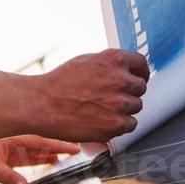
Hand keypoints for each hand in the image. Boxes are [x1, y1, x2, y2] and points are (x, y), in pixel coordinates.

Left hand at [0, 136, 83, 183]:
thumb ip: (10, 179)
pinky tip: (32, 173)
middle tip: (72, 152)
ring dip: (43, 157)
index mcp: (9, 142)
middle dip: (55, 149)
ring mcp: (3, 155)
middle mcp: (8, 146)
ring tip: (58, 161)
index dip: (57, 145)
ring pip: (29, 155)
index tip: (73, 147)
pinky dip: (29, 167)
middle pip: (37, 146)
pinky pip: (19, 164)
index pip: (39, 142)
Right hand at [30, 48, 149, 142]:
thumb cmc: (59, 83)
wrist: (42, 104)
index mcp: (114, 59)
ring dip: (124, 109)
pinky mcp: (116, 124)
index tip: (137, 78)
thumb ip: (109, 65)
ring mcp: (120, 103)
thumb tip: (125, 70)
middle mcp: (121, 79)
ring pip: (136, 106)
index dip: (140, 73)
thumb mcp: (86, 61)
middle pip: (140, 87)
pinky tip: (103, 120)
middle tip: (112, 97)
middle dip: (129, 92)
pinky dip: (120, 124)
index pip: (142, 64)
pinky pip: (131, 124)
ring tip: (103, 109)